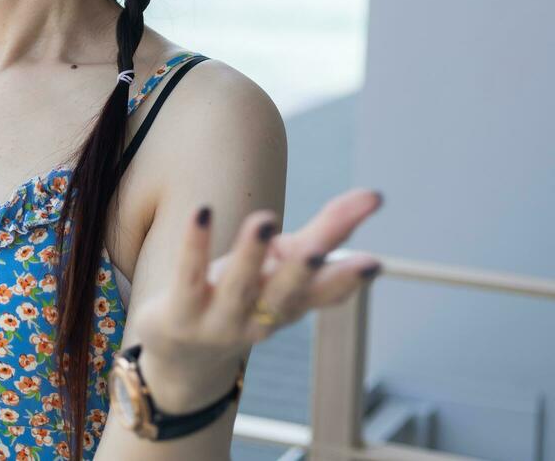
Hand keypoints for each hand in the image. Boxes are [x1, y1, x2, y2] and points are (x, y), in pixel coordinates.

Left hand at [112, 188, 384, 407]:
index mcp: (291, 304)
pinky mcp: (180, 311)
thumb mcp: (283, 267)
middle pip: (284, 294)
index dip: (348, 278)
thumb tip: (373, 197)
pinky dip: (195, 246)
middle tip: (318, 249)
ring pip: (238, 286)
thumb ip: (326, 232)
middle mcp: (260, 316)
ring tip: (265, 219)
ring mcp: (219, 318)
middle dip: (301, 272)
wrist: (185, 357)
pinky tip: (203, 212)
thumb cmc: (243, 298)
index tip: (374, 262)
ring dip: (250, 255)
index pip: (324, 292)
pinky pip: (189, 276)